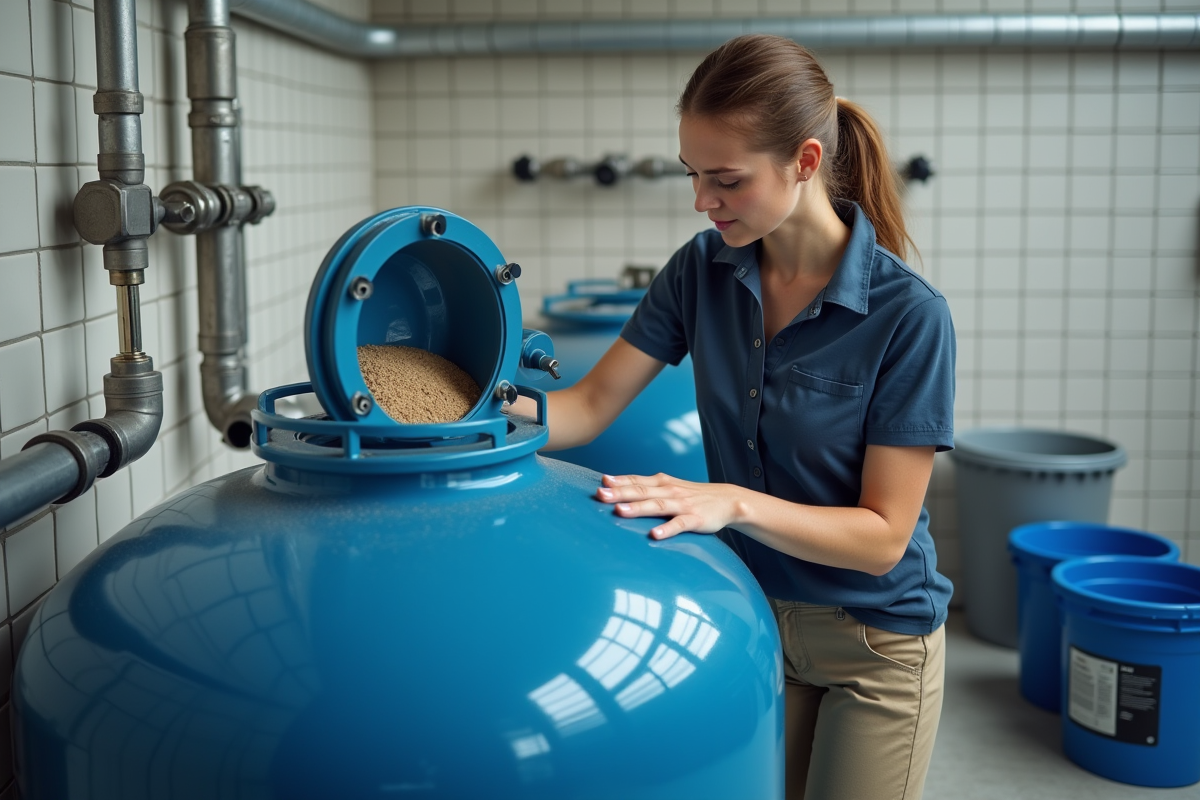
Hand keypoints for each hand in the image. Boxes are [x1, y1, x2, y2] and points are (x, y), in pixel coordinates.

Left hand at [594, 473, 745, 539]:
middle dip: (620, 493)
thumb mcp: (669, 486)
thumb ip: (646, 487)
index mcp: (662, 482)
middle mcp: (669, 491)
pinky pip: (679, 524)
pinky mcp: (695, 519)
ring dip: (638, 508)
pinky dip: (666, 529)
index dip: (618, 481)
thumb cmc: (692, 495)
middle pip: (641, 491)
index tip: (601, 482)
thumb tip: (616, 487)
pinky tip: (654, 535)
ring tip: (620, 511)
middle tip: (601, 495)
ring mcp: (682, 505)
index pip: (636, 480)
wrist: (728, 499)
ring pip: (657, 505)